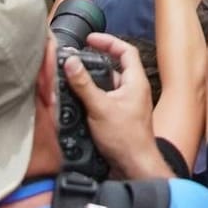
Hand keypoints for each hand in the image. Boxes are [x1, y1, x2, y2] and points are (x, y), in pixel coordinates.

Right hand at [64, 33, 168, 179]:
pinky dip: (93, 96)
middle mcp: (134, 90)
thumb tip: (71, 62)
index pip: (126, 51)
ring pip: (109, 84)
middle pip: (115, 66)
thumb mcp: (100, 107)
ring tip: (75, 76)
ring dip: (93, 79)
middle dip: (96, 60)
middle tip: (78, 57)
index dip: (108, 41)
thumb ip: (84, 84)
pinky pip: (106, 99)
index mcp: (135, 82)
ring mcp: (127, 104)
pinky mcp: (120, 117)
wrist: (134, 167)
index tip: (91, 40)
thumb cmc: (126, 139)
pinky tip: (79, 100)